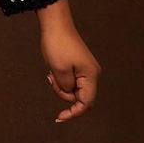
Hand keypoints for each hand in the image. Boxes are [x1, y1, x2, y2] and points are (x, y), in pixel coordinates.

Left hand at [36, 0, 99, 122]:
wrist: (56, 24)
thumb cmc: (57, 45)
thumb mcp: (58, 71)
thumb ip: (66, 88)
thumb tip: (70, 94)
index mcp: (91, 75)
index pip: (86, 103)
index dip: (74, 113)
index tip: (59, 118)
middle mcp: (92, 74)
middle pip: (79, 97)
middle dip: (63, 94)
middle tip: (51, 79)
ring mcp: (86, 70)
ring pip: (73, 90)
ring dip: (60, 86)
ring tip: (51, 72)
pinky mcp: (80, 67)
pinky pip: (71, 81)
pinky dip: (61, 80)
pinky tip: (53, 70)